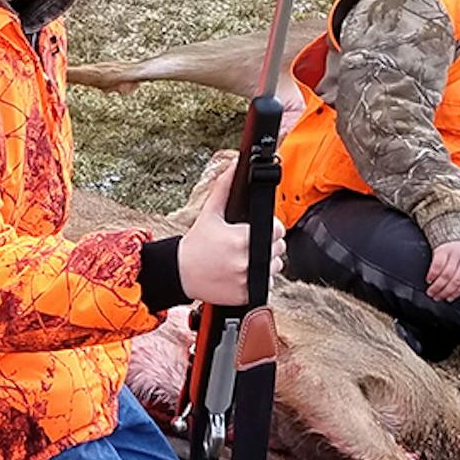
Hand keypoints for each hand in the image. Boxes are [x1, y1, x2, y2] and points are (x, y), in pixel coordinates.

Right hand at [176, 161, 287, 305]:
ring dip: (266, 263)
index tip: (260, 229)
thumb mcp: (210, 213)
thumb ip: (224, 187)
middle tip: (250, 244)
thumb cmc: (196, 243)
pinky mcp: (245, 295)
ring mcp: (246, 280)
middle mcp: (245, 261)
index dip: (271, 228)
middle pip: (278, 249)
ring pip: (275, 268)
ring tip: (247, 259)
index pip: (277, 230)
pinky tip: (243, 273)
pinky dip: (260, 281)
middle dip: (268, 244)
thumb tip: (235, 163)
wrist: (181, 273)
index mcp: (240, 239)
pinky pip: (266, 285)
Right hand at [425, 238, 459, 300]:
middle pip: (456, 280)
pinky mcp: (442, 249)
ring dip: (438, 286)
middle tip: (437, 298)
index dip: (457, 292)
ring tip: (431, 292)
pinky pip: (437, 265)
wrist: (456, 222)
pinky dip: (433, 274)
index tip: (449, 299)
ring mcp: (454, 254)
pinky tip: (429, 280)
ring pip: (446, 275)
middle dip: (446, 291)